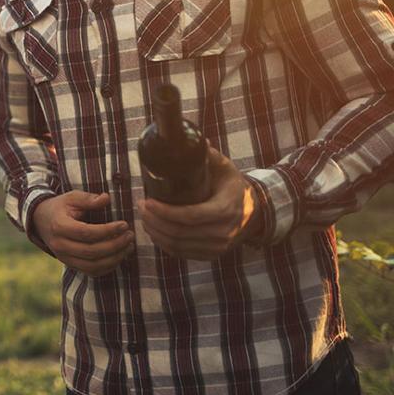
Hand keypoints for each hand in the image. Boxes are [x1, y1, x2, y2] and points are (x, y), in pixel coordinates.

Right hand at [32, 192, 133, 276]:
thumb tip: (107, 198)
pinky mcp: (70, 265)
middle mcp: (60, 245)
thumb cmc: (60, 207)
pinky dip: (108, 267)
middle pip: (91, 251)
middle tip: (130, 236)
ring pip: (93, 265)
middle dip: (115, 245)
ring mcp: (64, 258)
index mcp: (59, 227)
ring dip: (114, 258)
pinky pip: (92, 272)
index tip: (124, 224)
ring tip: (128, 246)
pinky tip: (119, 256)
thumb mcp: (71, 198)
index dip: (108, 230)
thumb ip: (88, 199)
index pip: (86, 233)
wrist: (40, 221)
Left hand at [140, 146, 261, 260]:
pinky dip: (163, 243)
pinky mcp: (210, 255)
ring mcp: (217, 247)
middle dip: (154, 220)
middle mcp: (223, 232)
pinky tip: (153, 230)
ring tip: (143, 216)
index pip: (190, 216)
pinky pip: (180, 253)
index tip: (147, 200)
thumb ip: (208, 155)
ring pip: (177, 245)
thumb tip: (192, 139)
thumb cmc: (232, 185)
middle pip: (179, 232)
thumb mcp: (225, 167)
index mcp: (226, 210)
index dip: (165, 211)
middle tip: (140, 206)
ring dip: (155, 232)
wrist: (253, 211)